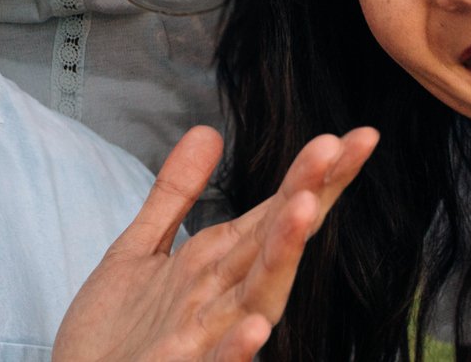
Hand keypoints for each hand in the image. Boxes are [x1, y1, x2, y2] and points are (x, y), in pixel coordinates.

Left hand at [55, 124, 377, 361]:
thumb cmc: (114, 336)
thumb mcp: (139, 250)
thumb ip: (176, 195)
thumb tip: (208, 131)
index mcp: (216, 264)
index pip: (273, 211)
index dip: (311, 174)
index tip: (355, 134)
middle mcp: (222, 298)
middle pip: (275, 240)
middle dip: (309, 194)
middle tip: (341, 145)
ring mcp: (206, 338)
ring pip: (257, 296)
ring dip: (283, 256)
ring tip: (305, 207)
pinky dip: (239, 348)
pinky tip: (256, 326)